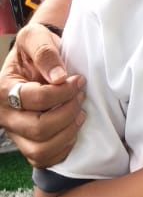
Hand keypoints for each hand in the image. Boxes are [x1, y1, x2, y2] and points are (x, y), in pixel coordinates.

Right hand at [0, 34, 84, 166]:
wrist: (36, 59)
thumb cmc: (36, 48)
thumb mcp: (35, 37)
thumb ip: (44, 52)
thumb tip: (59, 77)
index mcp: (3, 90)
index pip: (36, 99)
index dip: (63, 92)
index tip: (78, 80)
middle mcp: (5, 116)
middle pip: (39, 129)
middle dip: (68, 113)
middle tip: (80, 97)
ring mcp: (15, 134)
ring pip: (42, 149)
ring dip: (68, 133)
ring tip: (79, 114)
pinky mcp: (27, 145)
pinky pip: (44, 159)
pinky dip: (63, 148)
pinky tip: (71, 129)